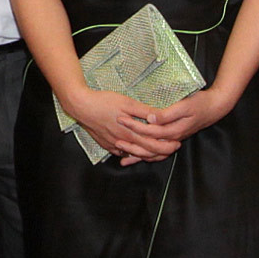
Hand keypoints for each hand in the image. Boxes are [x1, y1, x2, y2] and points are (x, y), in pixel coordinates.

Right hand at [55, 84, 170, 164]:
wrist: (81, 106)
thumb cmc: (103, 102)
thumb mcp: (127, 102)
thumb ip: (144, 111)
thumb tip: (159, 117)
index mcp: (129, 133)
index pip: (153, 145)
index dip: (166, 146)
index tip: (176, 143)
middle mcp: (122, 142)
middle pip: (146, 153)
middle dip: (162, 152)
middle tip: (173, 147)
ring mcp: (114, 146)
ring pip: (135, 155)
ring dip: (149, 154)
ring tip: (160, 150)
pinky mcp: (107, 145)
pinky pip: (123, 153)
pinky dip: (134, 154)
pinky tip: (140, 151)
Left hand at [131, 87, 236, 148]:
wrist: (214, 108)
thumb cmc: (200, 104)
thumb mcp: (185, 105)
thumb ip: (168, 114)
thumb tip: (151, 118)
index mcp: (173, 130)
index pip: (150, 132)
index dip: (134, 126)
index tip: (121, 119)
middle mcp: (172, 139)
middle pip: (149, 147)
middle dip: (131, 144)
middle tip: (115, 140)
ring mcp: (173, 141)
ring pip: (153, 154)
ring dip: (137, 155)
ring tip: (121, 157)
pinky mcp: (172, 139)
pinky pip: (157, 152)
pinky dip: (145, 156)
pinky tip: (135, 157)